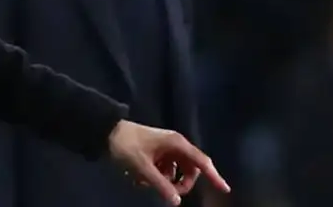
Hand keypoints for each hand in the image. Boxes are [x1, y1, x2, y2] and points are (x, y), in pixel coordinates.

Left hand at [108, 120, 229, 204]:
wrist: (107, 132)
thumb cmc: (127, 145)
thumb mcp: (143, 167)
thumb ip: (161, 184)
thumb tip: (177, 201)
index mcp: (176, 143)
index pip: (201, 162)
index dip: (214, 176)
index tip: (225, 189)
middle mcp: (175, 145)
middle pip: (190, 170)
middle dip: (181, 184)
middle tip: (166, 192)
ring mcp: (166, 149)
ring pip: (176, 172)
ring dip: (165, 181)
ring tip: (145, 183)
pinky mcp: (157, 153)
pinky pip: (165, 170)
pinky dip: (157, 177)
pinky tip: (140, 179)